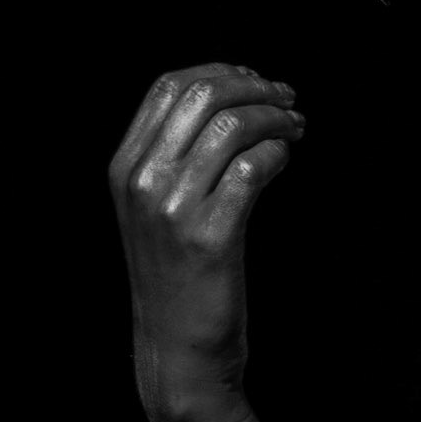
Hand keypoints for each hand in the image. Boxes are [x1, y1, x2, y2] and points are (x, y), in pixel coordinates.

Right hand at [109, 63, 304, 405]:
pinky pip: (255, 169)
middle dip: (254, 88)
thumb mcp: (157, 211)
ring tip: (296, 126)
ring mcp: (174, 208)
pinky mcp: (212, 236)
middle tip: (287, 99)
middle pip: (202, 97)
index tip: (255, 80)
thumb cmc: (179, 279)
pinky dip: (279, 152)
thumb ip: (176, 160)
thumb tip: (229, 105)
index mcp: (124, 166)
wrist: (178, 349)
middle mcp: (142, 180)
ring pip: (232, 128)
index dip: (219, 72)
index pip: (168, 87)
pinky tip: (287, 157)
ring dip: (275, 118)